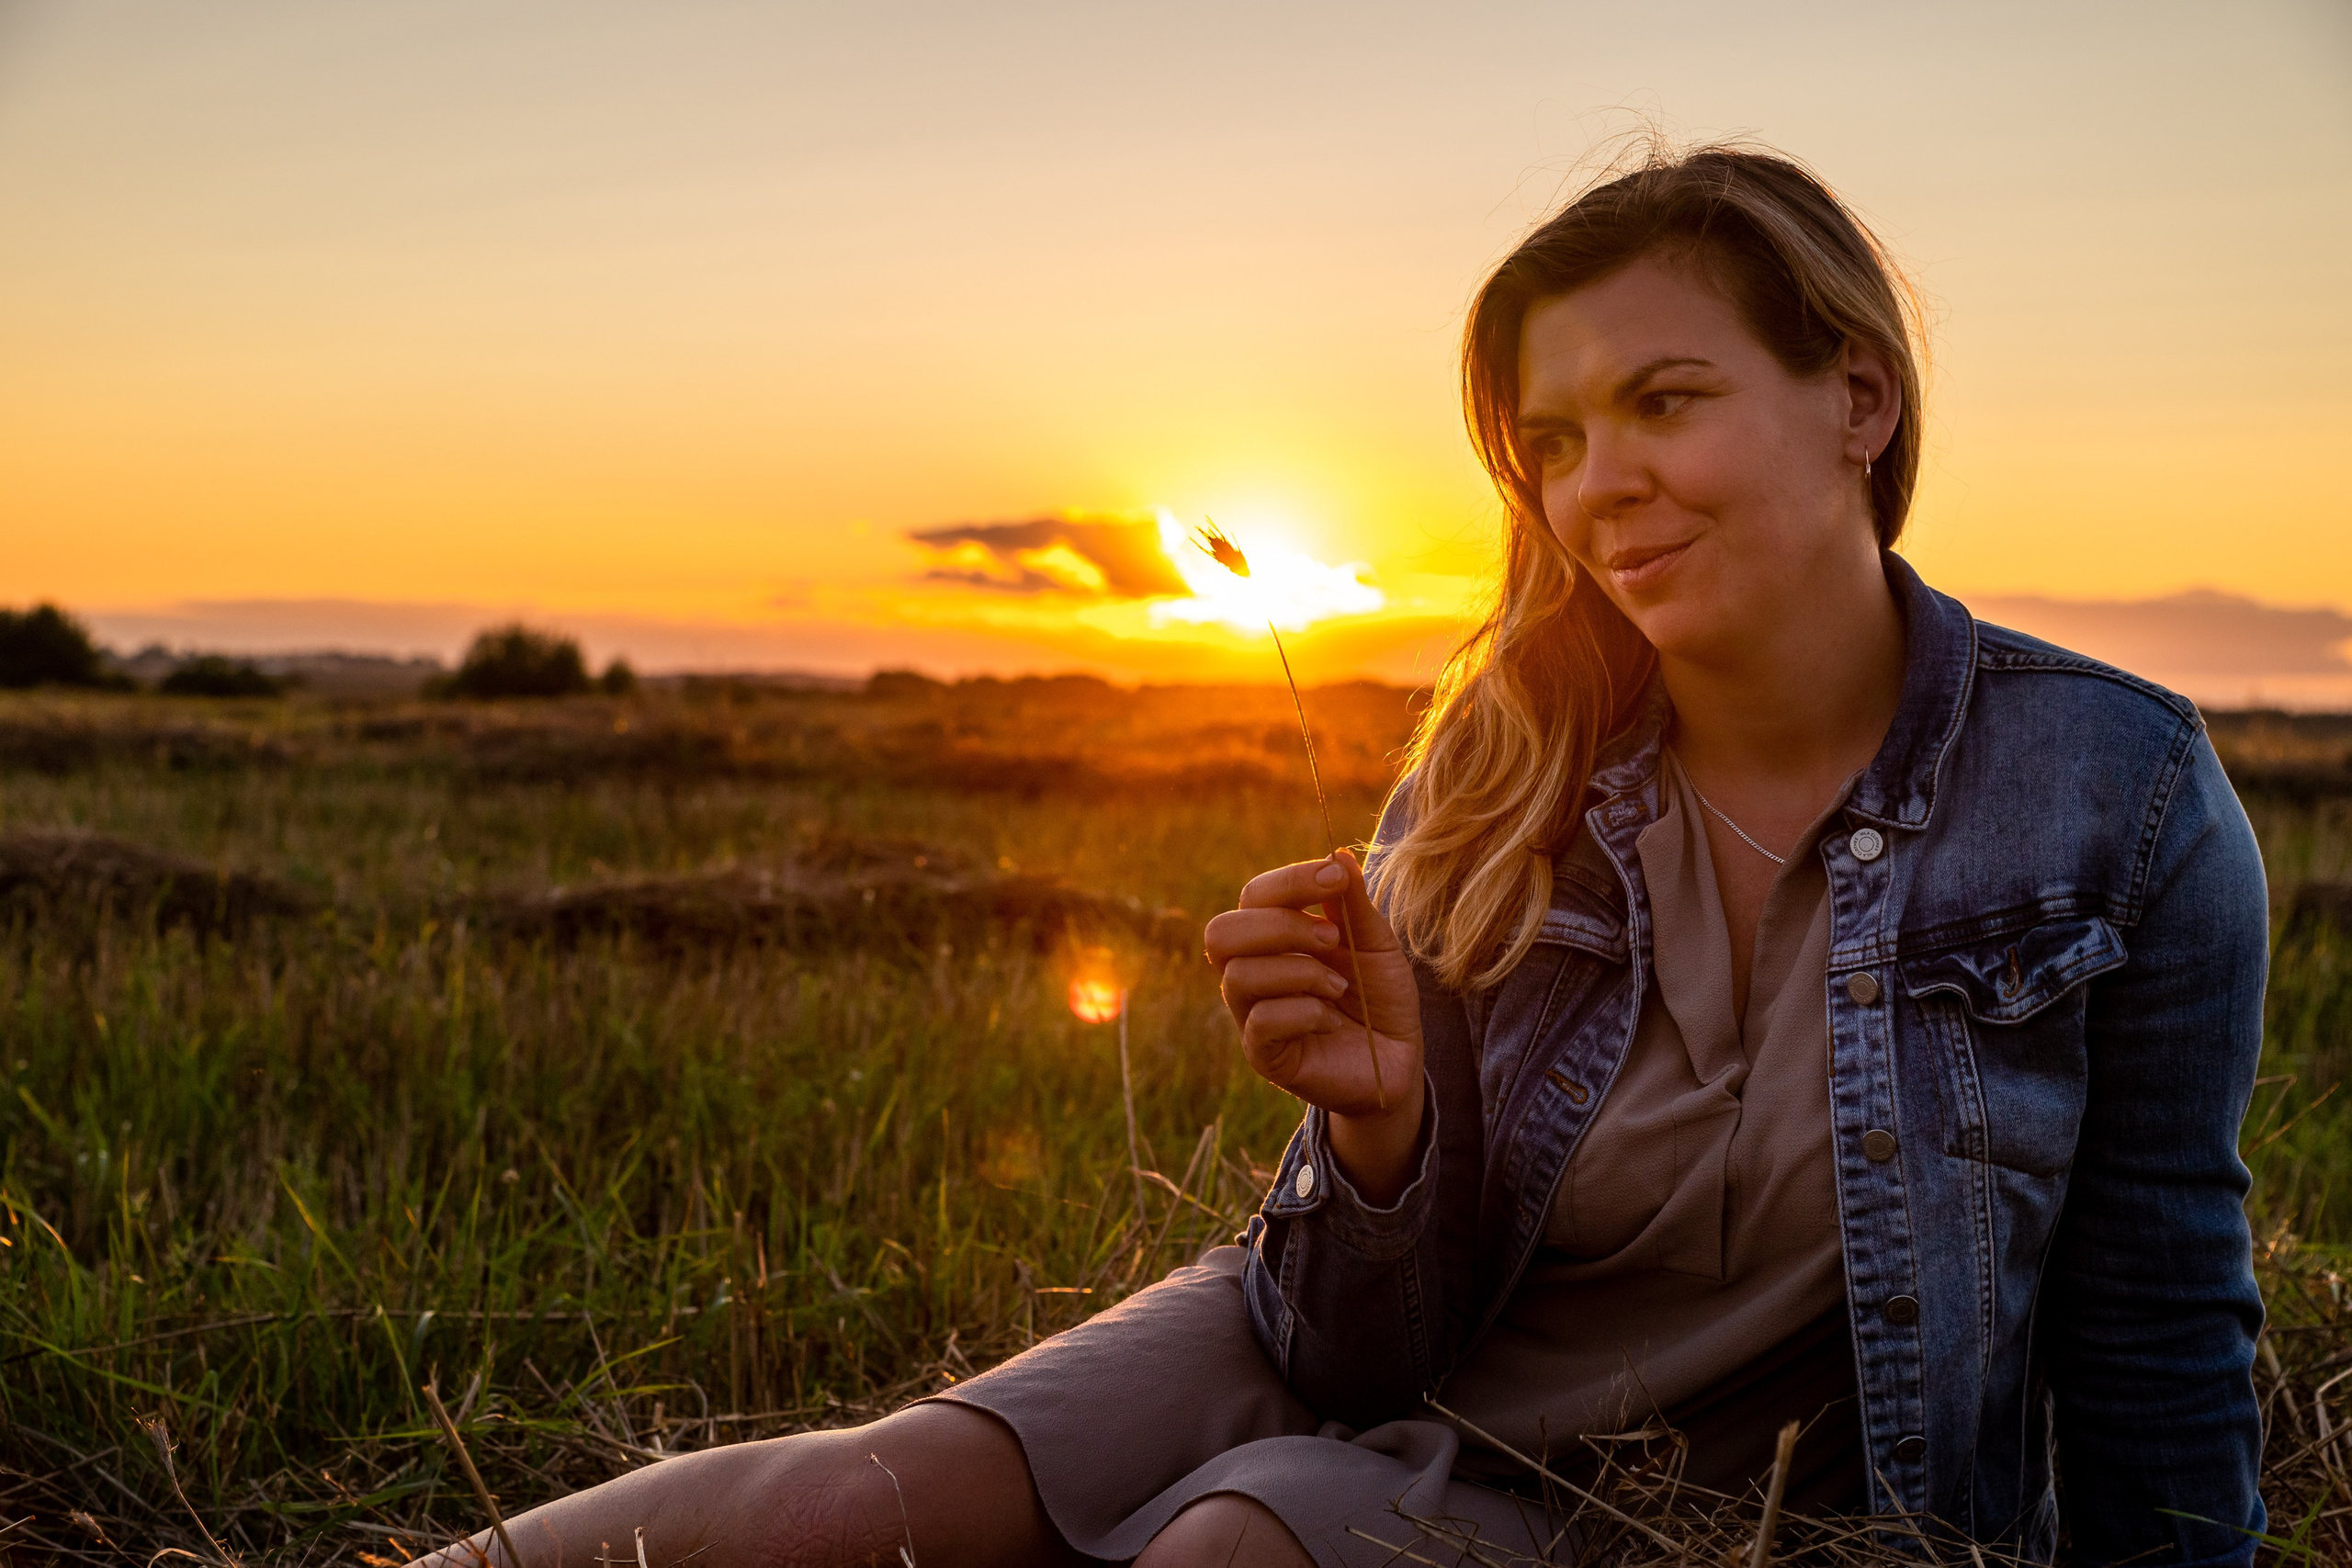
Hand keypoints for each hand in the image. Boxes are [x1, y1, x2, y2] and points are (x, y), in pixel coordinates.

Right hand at [1203, 849, 1425, 1201]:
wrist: (1398, 1059)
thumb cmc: (1380, 996)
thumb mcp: (1376, 944)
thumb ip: (1353, 903)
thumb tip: (1337, 854)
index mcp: (1274, 936)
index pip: (1255, 895)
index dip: (1290, 880)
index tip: (1335, 878)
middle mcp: (1253, 970)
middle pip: (1222, 932)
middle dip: (1281, 926)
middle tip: (1332, 938)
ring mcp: (1252, 1014)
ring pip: (1240, 976)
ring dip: (1299, 972)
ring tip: (1338, 984)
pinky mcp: (1263, 1054)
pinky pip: (1261, 1022)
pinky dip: (1303, 1011)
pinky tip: (1330, 1017)